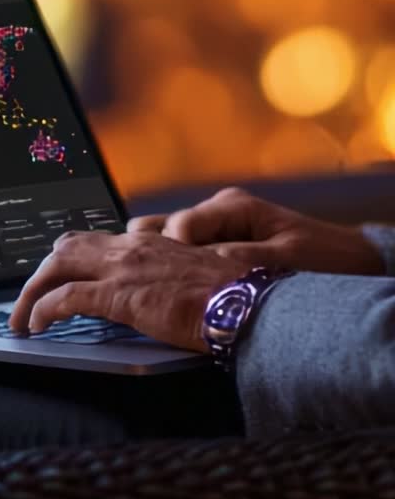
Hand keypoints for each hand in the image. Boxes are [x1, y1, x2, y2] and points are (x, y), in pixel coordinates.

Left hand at [9, 229, 243, 351]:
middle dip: (40, 274)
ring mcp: (123, 269)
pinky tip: (37, 326)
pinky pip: (66, 298)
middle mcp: (129, 248)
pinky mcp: (121, 295)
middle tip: (28, 301)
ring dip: (32, 292)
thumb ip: (163, 276)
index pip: (91, 241)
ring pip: (57, 266)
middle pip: (65, 248)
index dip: (67, 259)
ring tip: (22, 319)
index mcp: (145, 243)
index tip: (54, 278)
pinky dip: (44, 310)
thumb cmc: (228, 293)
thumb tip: (150, 293)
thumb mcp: (189, 276)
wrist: (244, 300)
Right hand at [128, 186, 385, 275]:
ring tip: (153, 290)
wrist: (349, 262)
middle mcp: (216, 213)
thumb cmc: (323, 257)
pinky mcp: (213, 249)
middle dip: (148, 254)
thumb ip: (243, 258)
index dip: (172, 249)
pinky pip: (176, 255)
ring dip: (154, 262)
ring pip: (160, 239)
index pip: (182, 224)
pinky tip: (168, 291)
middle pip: (160, 226)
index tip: (172, 273)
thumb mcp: (285, 258)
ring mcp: (212, 230)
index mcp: (232, 207)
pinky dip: (167, 270)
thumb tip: (203, 263)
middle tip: (147, 283)